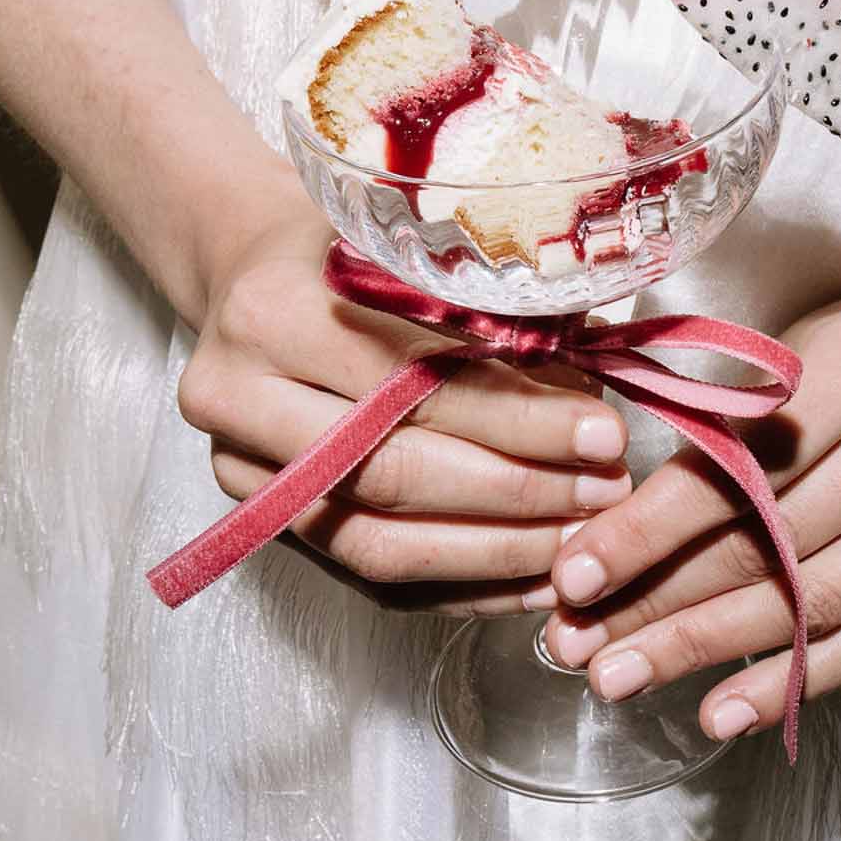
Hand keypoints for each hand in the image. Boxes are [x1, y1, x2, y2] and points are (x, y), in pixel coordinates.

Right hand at [178, 209, 631, 612]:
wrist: (250, 275)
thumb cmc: (349, 257)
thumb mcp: (413, 255)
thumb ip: (490, 317)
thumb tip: (588, 395)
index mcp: (275, 310)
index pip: (412, 383)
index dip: (516, 418)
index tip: (602, 433)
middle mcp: (235, 397)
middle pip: (392, 471)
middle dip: (518, 491)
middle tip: (605, 492)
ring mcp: (239, 470)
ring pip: (378, 543)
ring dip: (495, 553)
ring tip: (582, 540)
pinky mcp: (260, 521)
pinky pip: (371, 579)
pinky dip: (461, 585)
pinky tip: (532, 576)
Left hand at [542, 269, 840, 735]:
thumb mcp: (778, 356)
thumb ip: (705, 434)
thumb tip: (595, 540)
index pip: (742, 466)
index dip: (650, 529)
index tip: (575, 576)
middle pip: (778, 541)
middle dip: (665, 602)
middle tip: (583, 646)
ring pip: (821, 599)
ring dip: (712, 649)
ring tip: (629, 676)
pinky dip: (795, 679)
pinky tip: (724, 709)